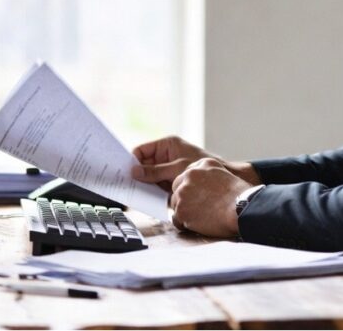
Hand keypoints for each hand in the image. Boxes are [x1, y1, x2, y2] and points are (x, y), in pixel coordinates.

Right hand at [131, 136, 261, 191]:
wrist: (221, 181)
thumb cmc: (202, 167)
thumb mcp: (177, 168)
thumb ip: (155, 171)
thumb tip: (134, 172)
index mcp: (166, 145)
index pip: (141, 150)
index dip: (131, 160)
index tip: (121, 170)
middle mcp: (164, 156)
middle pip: (142, 164)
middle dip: (134, 173)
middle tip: (122, 183)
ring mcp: (166, 169)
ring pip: (148, 177)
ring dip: (142, 184)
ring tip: (130, 192)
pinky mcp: (169, 182)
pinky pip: (155, 186)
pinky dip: (150, 191)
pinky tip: (143, 197)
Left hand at [170, 158, 250, 237]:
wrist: (242, 208)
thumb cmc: (240, 195)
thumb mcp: (225, 173)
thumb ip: (209, 175)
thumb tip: (201, 186)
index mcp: (201, 164)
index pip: (187, 176)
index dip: (192, 188)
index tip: (200, 196)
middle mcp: (189, 175)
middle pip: (177, 187)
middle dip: (185, 198)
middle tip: (199, 208)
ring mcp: (183, 193)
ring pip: (176, 203)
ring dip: (186, 211)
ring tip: (202, 216)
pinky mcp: (181, 210)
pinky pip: (176, 219)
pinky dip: (185, 224)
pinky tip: (199, 224)